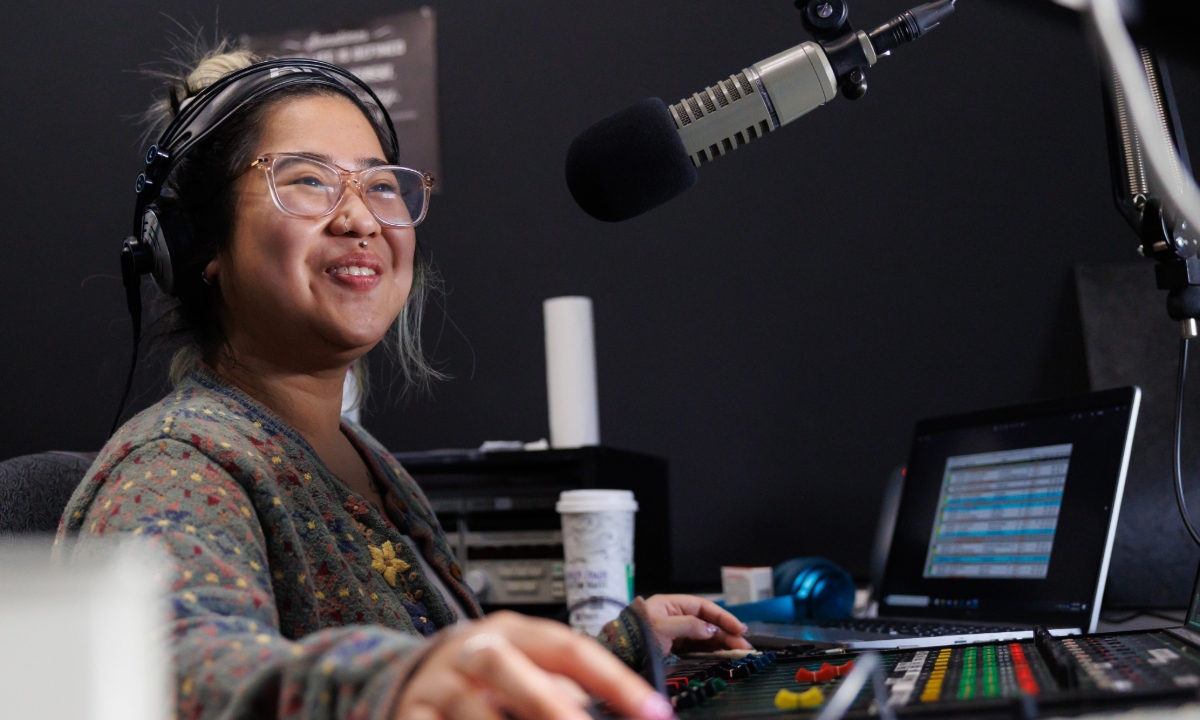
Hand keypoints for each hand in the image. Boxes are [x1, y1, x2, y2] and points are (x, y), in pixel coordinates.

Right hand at [394, 611, 675, 719]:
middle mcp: (472, 649)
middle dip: (549, 705)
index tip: (654, 713)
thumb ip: (561, 689)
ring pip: (470, 705)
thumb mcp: (524, 672)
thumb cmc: (484, 681)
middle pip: (508, 665)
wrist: (408, 682)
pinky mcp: (409, 714)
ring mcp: (436, 683)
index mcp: (513, 633)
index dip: (614, 680)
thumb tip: (598, 711)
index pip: (569, 647)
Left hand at [641, 594, 753, 654]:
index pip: (703, 607)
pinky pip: (697, 646)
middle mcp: (674, 616)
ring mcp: (675, 632)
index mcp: (670, 604)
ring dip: (722, 642)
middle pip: (706, 622)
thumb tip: (711, 629)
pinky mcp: (674, 646)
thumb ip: (689, 626)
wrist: (618, 653)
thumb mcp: (662, 628)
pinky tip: (722, 653)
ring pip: (704, 635)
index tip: (738, 627)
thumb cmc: (636, 635)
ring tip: (738, 650)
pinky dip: (711, 649)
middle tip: (743, 644)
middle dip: (726, 632)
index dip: (722, 616)